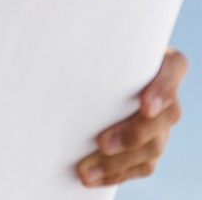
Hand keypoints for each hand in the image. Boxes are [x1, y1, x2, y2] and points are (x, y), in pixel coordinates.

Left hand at [77, 49, 186, 186]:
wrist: (89, 66)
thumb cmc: (83, 44)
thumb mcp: (84, 37)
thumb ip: (78, 40)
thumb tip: (43, 41)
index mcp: (157, 60)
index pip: (173, 69)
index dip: (164, 89)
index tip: (146, 106)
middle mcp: (164, 92)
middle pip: (164, 116)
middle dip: (133, 134)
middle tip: (102, 143)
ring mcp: (160, 121)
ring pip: (153, 146)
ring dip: (119, 161)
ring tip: (86, 170)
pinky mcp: (150, 143)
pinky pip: (142, 164)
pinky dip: (117, 172)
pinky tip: (94, 178)